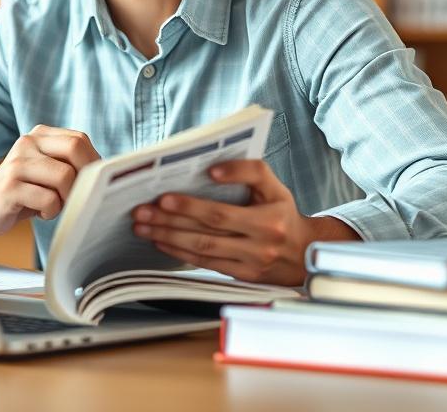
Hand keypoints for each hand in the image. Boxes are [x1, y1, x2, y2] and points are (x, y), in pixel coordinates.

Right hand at [0, 125, 100, 235]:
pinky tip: (40, 212)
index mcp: (39, 135)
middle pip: (75, 150)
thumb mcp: (47, 170)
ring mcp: (17, 164)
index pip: (79, 140)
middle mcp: (27, 143)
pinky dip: (52, 212)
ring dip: (67, 198)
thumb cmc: (24, 191)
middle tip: (77, 196)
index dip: (93, 164)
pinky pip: (48, 200)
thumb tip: (107, 172)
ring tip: (55, 205)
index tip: (90, 184)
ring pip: (64, 177)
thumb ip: (71, 163)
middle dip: (84, 177)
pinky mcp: (9, 187)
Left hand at [131, 160, 359, 284]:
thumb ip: (248, 170)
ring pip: (201, 252)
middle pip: (205, 235)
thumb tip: (212, 170)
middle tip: (141, 213)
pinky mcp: (240, 276)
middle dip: (168, 223)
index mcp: (268, 220)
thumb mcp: (274, 186)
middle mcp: (258, 246)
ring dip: (168, 239)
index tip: (164, 199)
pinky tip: (161, 242)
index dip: (191, 208)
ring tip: (142, 227)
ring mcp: (248, 265)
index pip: (222, 214)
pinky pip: (205, 264)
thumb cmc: (283, 212)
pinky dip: (179, 253)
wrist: (305, 252)